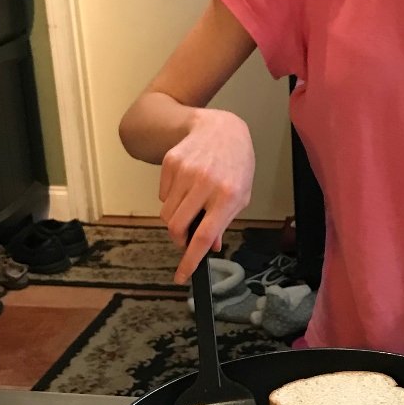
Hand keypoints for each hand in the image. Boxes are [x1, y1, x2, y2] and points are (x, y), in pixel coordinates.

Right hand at [158, 109, 254, 282]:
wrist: (221, 128)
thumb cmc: (236, 164)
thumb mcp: (241, 194)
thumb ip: (224, 221)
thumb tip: (211, 247)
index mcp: (228, 195)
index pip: (204, 236)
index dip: (191, 259)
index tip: (182, 276)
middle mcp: (206, 183)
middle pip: (177, 227)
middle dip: (179, 239)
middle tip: (186, 237)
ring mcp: (186, 171)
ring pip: (166, 213)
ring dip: (175, 218)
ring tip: (191, 205)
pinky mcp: (171, 163)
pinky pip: (162, 195)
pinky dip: (171, 198)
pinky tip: (186, 185)